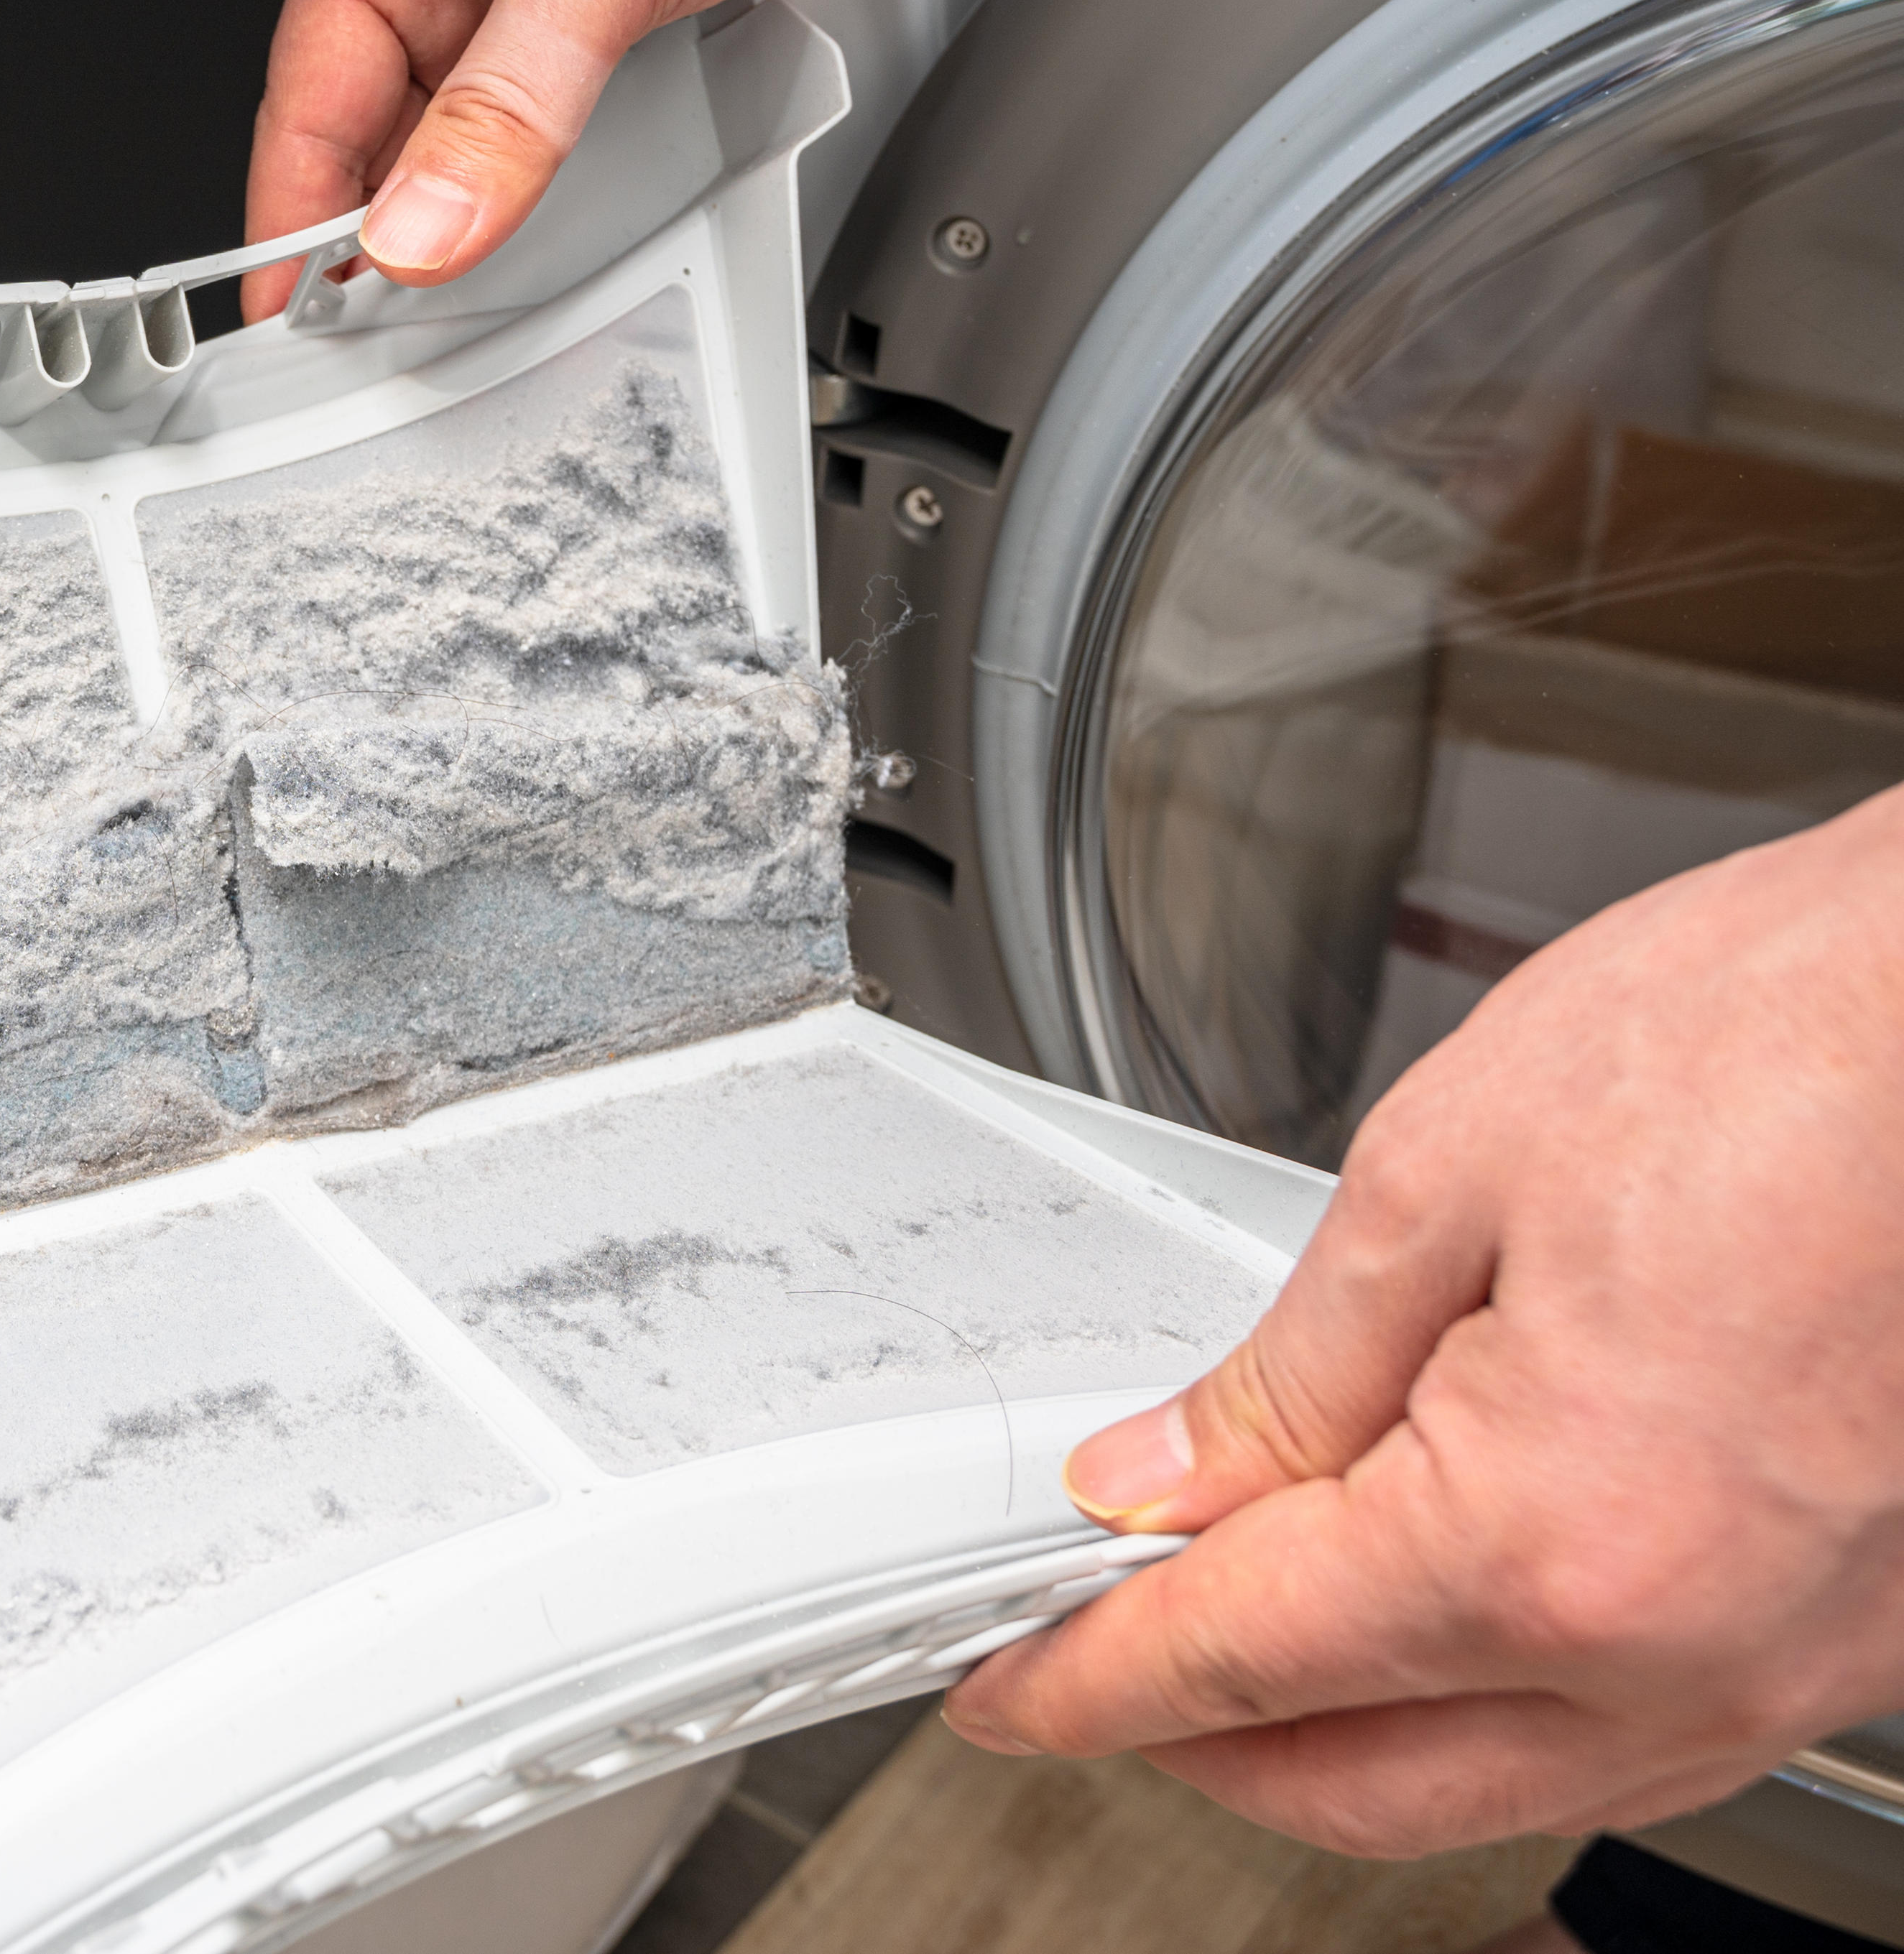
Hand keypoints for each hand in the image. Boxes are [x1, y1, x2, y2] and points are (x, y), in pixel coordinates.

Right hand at [241, 0, 1117, 319]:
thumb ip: (507, 108)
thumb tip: (426, 226)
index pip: (306, 97)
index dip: (293, 220)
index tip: (290, 322)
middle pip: (371, 136)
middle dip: (378, 236)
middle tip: (384, 345)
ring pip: (455, 144)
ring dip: (462, 217)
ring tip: (463, 302)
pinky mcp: (596, 17)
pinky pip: (536, 133)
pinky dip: (536, 192)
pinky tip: (545, 237)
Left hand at [945, 784, 1903, 1855]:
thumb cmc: (1789, 1040)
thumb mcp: (1443, 1178)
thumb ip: (1285, 1374)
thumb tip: (1166, 1483)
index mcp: (1555, 1542)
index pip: (1242, 1661)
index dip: (1087, 1678)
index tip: (1007, 1683)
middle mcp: (1688, 1649)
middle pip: (1360, 1783)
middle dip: (1195, 1739)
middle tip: (1083, 1657)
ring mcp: (1790, 1659)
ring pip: (1496, 1786)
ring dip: (1340, 1735)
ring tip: (1224, 1632)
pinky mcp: (1850, 1626)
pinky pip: (1628, 1737)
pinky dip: (1488, 1706)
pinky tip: (1414, 1619)